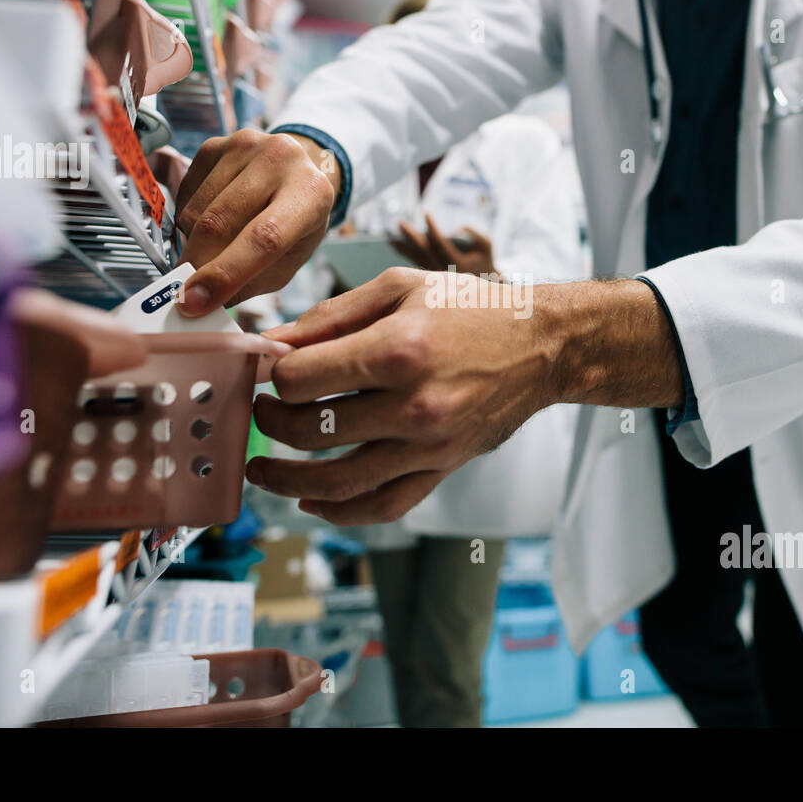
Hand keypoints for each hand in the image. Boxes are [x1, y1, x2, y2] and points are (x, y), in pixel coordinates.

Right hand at [173, 130, 338, 314]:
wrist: (299, 171)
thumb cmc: (296, 224)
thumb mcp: (288, 261)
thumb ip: (249, 283)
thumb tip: (199, 303)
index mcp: (311, 193)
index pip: (263, 239)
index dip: (224, 274)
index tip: (193, 303)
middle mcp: (281, 159)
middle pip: (220, 223)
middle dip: (197, 265)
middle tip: (186, 292)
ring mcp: (246, 145)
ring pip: (196, 211)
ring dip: (194, 242)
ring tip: (215, 247)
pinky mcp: (217, 143)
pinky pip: (185, 194)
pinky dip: (189, 220)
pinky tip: (213, 218)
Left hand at [247, 267, 557, 524]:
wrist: (540, 345)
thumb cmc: (469, 308)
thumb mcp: (399, 288)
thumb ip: (330, 315)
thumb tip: (271, 342)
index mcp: (398, 350)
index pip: (302, 380)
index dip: (273, 376)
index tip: (270, 370)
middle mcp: (413, 405)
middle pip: (311, 431)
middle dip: (271, 422)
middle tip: (262, 410)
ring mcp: (430, 446)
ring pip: (338, 483)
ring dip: (286, 480)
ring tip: (263, 468)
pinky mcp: (443, 469)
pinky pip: (383, 506)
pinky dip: (339, 513)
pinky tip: (310, 501)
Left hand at [391, 215, 497, 276]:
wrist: (485, 283)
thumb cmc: (486, 259)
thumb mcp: (486, 243)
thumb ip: (474, 233)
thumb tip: (455, 229)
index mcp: (457, 264)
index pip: (440, 243)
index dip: (432, 227)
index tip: (425, 213)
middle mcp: (444, 272)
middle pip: (424, 252)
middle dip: (411, 237)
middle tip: (400, 223)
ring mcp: (437, 276)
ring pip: (417, 260)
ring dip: (403, 248)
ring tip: (390, 237)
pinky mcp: (432, 277)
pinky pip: (416, 263)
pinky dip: (406, 253)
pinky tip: (396, 245)